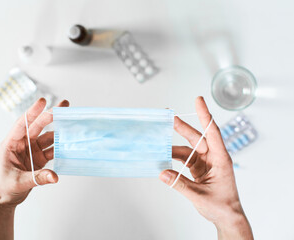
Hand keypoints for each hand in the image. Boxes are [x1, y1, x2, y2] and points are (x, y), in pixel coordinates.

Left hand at [0, 98, 68, 239]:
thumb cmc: (4, 187)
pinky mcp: (40, 158)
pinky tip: (70, 143)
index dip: (32, 112)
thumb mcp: (19, 182)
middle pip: (37, 126)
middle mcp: (22, 144)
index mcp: (11, 144)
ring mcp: (32, 150)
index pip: (21, 124)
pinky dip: (61, 146)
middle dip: (50, 116)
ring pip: (47, 136)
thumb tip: (55, 176)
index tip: (42, 102)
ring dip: (59, 131)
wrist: (4, 198)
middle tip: (63, 107)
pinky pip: (52, 149)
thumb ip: (38, 178)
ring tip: (72, 125)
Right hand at [159, 97, 252, 239]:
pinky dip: (174, 158)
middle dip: (183, 127)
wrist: (226, 217)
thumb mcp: (200, 196)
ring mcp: (205, 163)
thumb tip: (162, 173)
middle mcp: (213, 158)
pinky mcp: (199, 169)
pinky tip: (164, 157)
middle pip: (196, 138)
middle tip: (169, 116)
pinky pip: (184, 159)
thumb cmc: (222, 207)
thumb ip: (180, 184)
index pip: (212, 132)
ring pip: (188, 149)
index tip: (198, 100)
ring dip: (174, 146)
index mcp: (221, 159)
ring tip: (160, 141)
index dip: (204, 115)